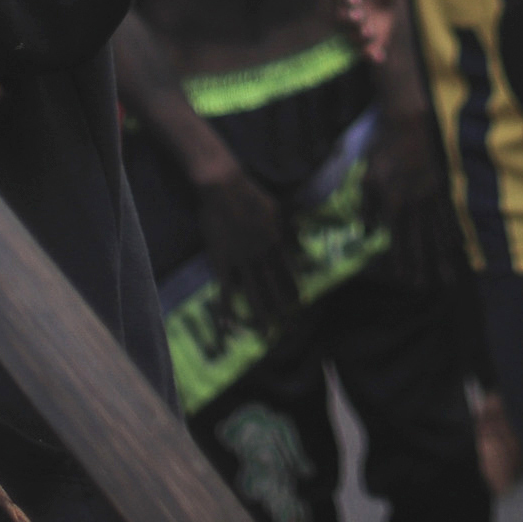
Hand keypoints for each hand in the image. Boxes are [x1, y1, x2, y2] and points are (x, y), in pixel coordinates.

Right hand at [190, 155, 300, 333]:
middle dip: (284, 310)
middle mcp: (262, 256)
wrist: (223, 188)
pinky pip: (225, 289)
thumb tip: (299, 238)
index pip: (288, 272)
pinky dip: (226, 308)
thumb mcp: (277, 208)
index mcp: (275, 242)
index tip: (300, 304)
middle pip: (274, 288)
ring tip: (268, 334)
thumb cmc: (250, 193)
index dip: (294, 289)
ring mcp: (242, 261)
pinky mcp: (222, 261)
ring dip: (262, 316)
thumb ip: (287, 226)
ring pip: (254, 293)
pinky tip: (228, 325)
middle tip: (291, 329)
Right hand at [328, 0, 400, 68]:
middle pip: (345, 16)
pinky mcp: (369, 42)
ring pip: (354, 35)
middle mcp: (350, 10)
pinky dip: (371, 55)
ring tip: (370, 34)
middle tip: (361, 18)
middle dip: (351, 18)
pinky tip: (380, 58)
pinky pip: (367, 51)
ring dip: (361, 37)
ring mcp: (358, 27)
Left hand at [370, 111, 454, 287]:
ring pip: (438, 234)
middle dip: (421, 267)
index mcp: (393, 203)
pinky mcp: (445, 186)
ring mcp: (433, 197)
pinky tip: (458, 247)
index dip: (399, 260)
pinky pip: (451, 216)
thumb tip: (367, 229)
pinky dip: (454, 233)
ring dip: (441, 258)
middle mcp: (415, 205)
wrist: (411, 122)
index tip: (402, 279)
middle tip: (423, 287)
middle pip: (419, 243)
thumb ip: (367, 204)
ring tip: (447, 277)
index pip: (396, 239)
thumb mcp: (367, 174)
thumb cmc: (385, 146)